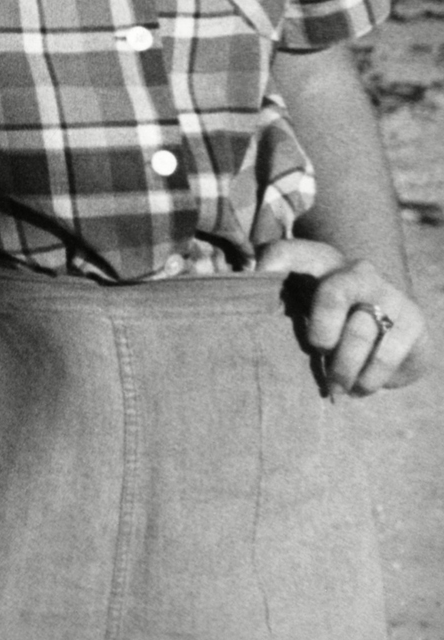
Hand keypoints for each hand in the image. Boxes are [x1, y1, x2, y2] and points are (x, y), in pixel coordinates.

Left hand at [260, 238, 428, 397]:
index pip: (291, 252)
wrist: (385, 327)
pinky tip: (360, 388)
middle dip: (322, 327)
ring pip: (361, 331)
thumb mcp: (297, 303)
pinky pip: (388, 354)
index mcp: (318, 261)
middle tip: (316, 348)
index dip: (274, 261)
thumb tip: (226, 299)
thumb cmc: (323, 316)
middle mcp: (355, 272)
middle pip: (333, 292)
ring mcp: (388, 294)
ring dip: (343, 367)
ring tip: (335, 386)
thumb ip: (267, 300)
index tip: (258, 276)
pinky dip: (370, 378)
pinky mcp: (413, 321)